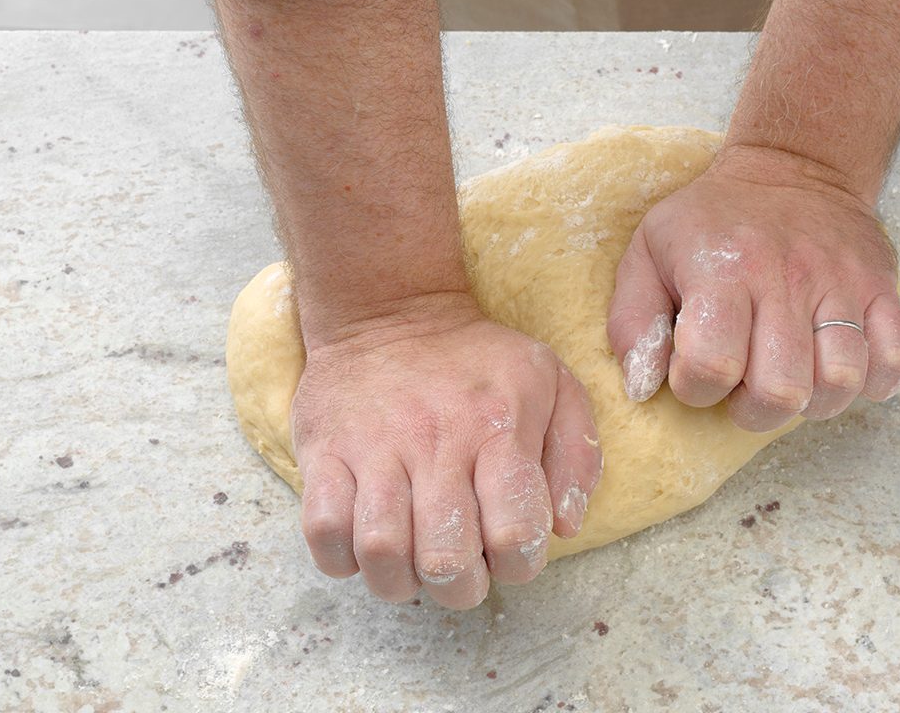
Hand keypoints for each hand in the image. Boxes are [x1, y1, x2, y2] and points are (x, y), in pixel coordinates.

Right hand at [291, 293, 601, 608]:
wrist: (389, 311)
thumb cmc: (479, 364)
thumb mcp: (552, 383)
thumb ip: (576, 455)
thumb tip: (562, 527)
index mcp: (499, 428)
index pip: (515, 532)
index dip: (519, 564)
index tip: (510, 549)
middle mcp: (436, 441)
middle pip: (445, 560)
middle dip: (460, 587)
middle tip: (461, 569)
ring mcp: (374, 448)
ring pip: (381, 552)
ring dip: (400, 579)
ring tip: (413, 561)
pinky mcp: (324, 452)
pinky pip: (323, 530)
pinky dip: (343, 557)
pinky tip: (366, 543)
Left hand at [607, 145, 899, 431]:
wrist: (791, 167)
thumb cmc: (711, 224)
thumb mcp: (648, 252)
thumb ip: (633, 322)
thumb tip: (643, 384)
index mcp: (722, 270)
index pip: (712, 365)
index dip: (696, 389)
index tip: (694, 373)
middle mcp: (786, 276)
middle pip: (781, 389)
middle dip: (754, 410)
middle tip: (744, 388)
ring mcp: (842, 283)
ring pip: (841, 381)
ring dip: (812, 401)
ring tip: (791, 378)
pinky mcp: (882, 287)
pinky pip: (894, 359)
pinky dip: (872, 382)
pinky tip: (836, 368)